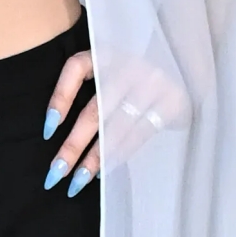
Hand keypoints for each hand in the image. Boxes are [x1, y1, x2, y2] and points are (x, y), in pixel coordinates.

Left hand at [43, 49, 189, 194]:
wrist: (189, 66)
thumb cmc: (139, 76)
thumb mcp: (112, 69)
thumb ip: (89, 88)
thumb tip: (54, 130)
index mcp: (108, 53)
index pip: (76, 68)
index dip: (59, 98)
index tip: (47, 130)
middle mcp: (129, 66)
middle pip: (94, 111)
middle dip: (72, 146)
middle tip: (54, 174)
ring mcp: (152, 85)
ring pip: (115, 128)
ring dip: (94, 159)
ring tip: (76, 182)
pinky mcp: (171, 102)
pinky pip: (139, 134)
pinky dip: (120, 154)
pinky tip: (104, 171)